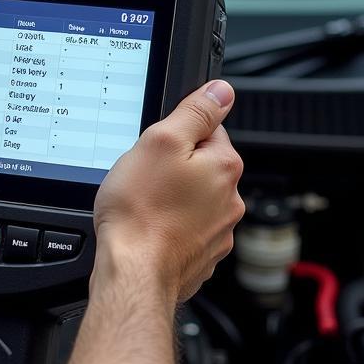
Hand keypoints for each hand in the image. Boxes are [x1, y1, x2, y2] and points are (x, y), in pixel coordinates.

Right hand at [93, 79, 245, 301]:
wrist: (133, 271)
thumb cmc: (140, 211)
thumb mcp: (160, 141)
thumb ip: (195, 112)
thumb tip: (222, 91)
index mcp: (224, 167)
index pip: (209, 130)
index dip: (178, 135)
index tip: (157, 148)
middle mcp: (230, 200)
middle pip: (202, 166)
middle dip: (175, 168)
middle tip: (145, 177)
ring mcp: (218, 232)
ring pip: (194, 200)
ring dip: (173, 198)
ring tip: (144, 205)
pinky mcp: (202, 256)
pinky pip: (187, 230)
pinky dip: (170, 227)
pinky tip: (150, 228)